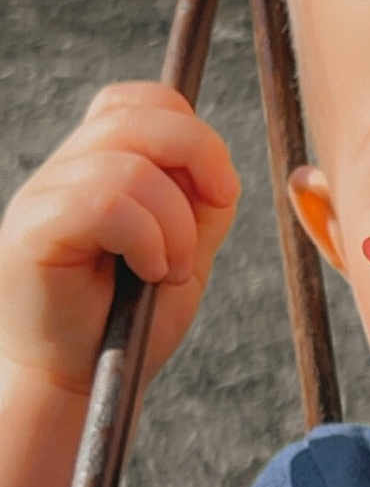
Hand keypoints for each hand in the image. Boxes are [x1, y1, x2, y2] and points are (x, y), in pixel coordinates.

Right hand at [0, 81, 240, 394]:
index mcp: (100, 165)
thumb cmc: (132, 324)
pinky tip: (148, 274)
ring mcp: (42, 196)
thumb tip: (216, 165)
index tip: (221, 191)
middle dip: (198, 160)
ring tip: (167, 271)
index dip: (193, 131)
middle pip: (138, 115)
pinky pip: (105, 202)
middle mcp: (65, 170)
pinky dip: (147, 239)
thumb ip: (201, 203)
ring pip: (128, 165)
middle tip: (211, 217)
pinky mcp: (31, 231)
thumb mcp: (186, 251)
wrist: (84, 385)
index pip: (142, 101)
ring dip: (174, 223)